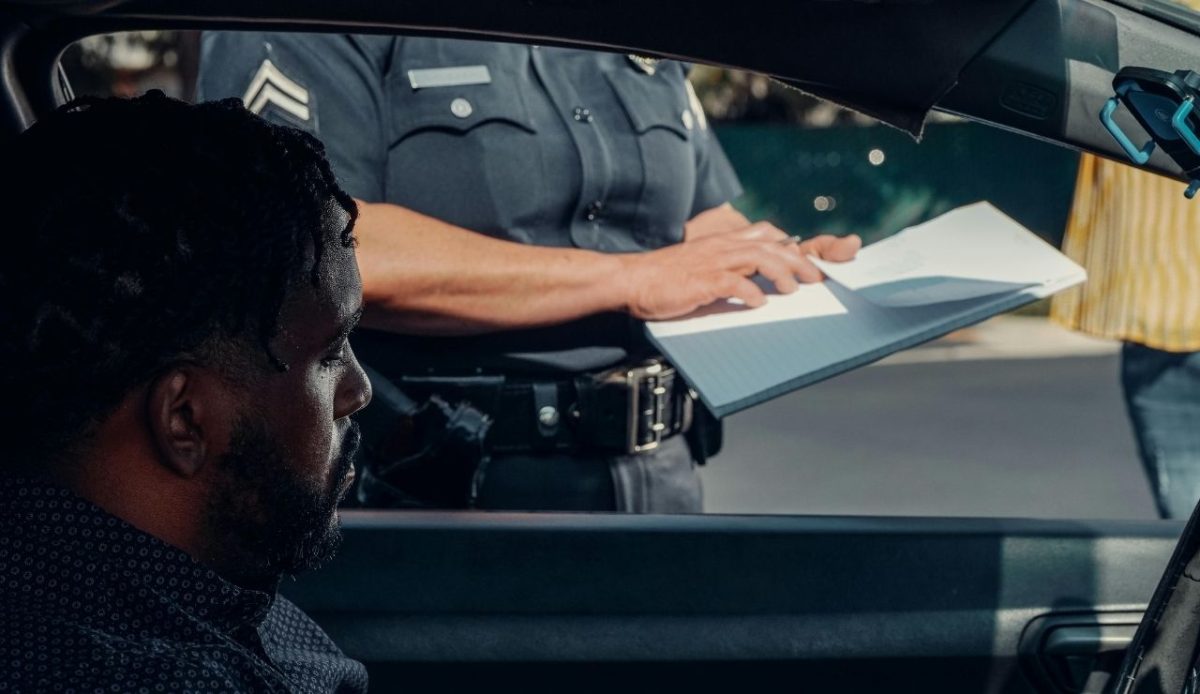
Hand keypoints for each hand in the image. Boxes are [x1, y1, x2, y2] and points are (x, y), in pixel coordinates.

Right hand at [618, 222, 860, 320]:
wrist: (632, 280)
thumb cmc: (664, 277)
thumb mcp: (700, 264)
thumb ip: (726, 267)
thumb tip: (752, 281)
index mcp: (722, 242)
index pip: (766, 233)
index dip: (792, 245)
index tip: (809, 260)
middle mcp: (722, 247)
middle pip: (771, 245)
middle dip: (799, 261)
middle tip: (816, 278)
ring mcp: (712, 263)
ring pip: (758, 258)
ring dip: (781, 273)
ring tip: (793, 289)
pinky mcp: (701, 281)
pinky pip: (733, 283)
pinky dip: (750, 292)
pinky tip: (759, 303)